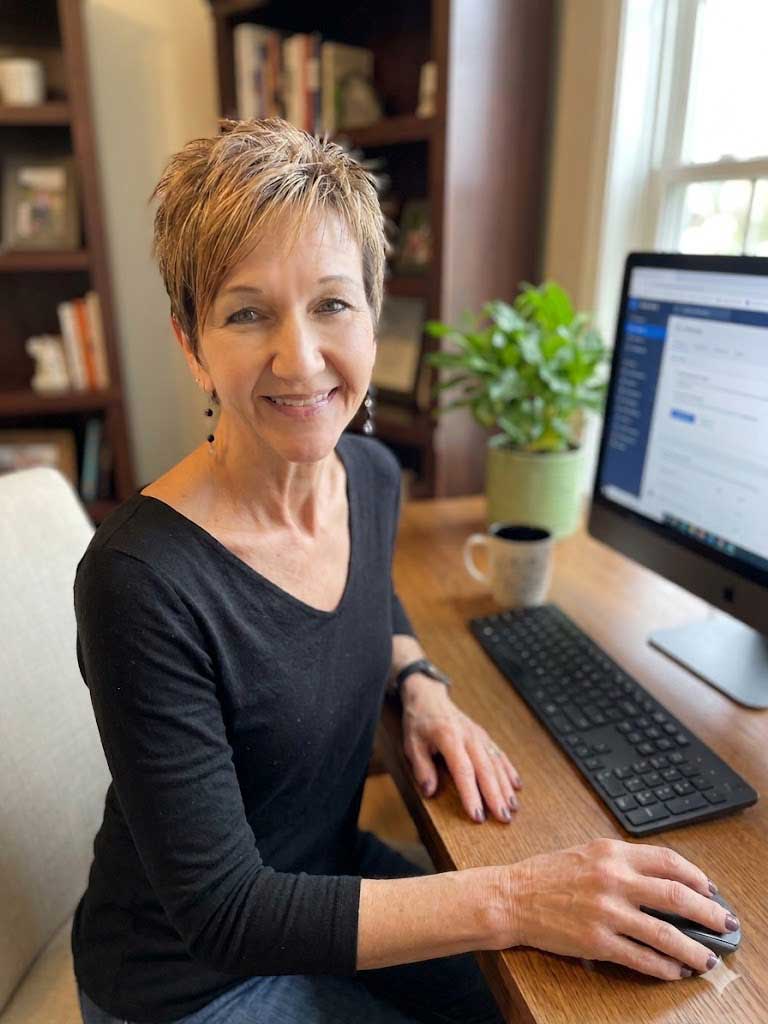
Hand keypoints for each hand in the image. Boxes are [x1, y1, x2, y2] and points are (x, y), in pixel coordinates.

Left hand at [400, 674, 522, 822]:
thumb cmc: (419, 722)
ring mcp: (479, 736)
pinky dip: (509, 770)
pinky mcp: (484, 736)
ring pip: (496, 763)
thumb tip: (430, 791)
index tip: (477, 815)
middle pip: (485, 769)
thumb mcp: (411, 744)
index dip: (471, 794)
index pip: (463, 770)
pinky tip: (516, 786)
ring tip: (513, 807)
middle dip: (496, 795)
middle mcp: (469, 737)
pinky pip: (499, 754)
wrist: (430, 697)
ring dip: (505, 786)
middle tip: (503, 818)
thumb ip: (421, 768)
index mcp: (449, 737)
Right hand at [501, 837, 736, 978]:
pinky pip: (640, 958)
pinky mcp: (596, 941)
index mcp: (612, 852)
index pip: (668, 861)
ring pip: (664, 934)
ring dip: (692, 949)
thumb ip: (623, 862)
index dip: (697, 878)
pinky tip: (674, 971)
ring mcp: (606, 912)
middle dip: (708, 913)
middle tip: (726, 925)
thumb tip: (664, 879)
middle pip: (675, 896)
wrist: (513, 897)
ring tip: (707, 959)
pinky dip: (663, 968)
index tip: (711, 891)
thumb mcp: (588, 852)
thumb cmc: (548, 874)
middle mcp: (612, 879)